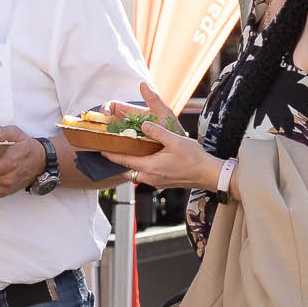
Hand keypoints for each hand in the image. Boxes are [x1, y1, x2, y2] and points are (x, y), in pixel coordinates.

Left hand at [103, 79, 219, 190]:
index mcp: (150, 167)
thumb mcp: (175, 141)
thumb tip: (143, 124)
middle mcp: (150, 177)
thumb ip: (157, 132)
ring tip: (125, 151)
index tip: (99, 149)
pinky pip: (144, 175)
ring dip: (129, 163)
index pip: (124, 161)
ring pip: (136, 173)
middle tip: (110, 148)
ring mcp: (156, 182)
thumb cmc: (194, 158)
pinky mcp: (161, 182)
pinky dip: (140, 167)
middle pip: (127, 169)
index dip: (110, 154)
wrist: (208, 174)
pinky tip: (143, 157)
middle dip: (118, 159)